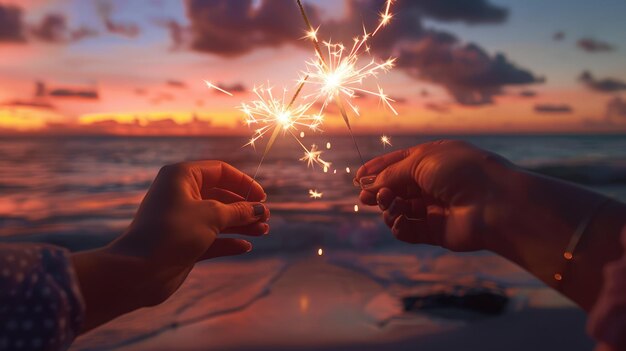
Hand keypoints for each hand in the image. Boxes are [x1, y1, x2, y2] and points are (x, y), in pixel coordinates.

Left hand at [113, 161, 269, 302]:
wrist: (139, 270)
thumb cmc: (173, 233)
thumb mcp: (212, 216)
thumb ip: (240, 211)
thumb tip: (260, 208)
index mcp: (182, 176)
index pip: (220, 171)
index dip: (243, 183)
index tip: (262, 197)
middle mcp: (180, 194)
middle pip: (221, 195)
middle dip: (245, 206)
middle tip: (266, 218)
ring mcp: (181, 220)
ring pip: (218, 218)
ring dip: (241, 224)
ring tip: (263, 232)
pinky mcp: (183, 243)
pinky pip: (211, 238)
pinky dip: (228, 241)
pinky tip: (245, 246)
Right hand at [356, 140, 625, 311]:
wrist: (494, 203)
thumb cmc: (461, 172)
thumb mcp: (421, 162)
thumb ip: (391, 173)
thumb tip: (367, 183)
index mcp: (432, 160)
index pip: (398, 163)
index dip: (377, 170)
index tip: (357, 177)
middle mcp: (432, 184)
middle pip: (396, 188)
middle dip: (378, 190)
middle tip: (365, 196)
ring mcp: (433, 208)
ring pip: (399, 209)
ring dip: (388, 206)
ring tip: (388, 203)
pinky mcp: (434, 232)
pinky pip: (407, 230)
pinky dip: (398, 225)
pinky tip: (397, 219)